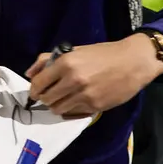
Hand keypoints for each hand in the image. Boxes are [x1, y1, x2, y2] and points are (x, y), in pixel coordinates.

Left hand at [26, 34, 162, 116]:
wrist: (133, 62)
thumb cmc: (103, 54)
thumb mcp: (74, 50)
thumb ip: (48, 60)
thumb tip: (29, 74)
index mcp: (65, 63)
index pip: (38, 84)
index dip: (34, 89)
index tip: (36, 91)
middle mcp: (73, 80)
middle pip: (46, 99)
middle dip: (45, 98)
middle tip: (50, 95)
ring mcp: (84, 95)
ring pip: (57, 109)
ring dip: (57, 105)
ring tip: (64, 98)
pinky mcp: (95, 107)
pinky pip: (73, 113)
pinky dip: (71, 110)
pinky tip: (76, 102)